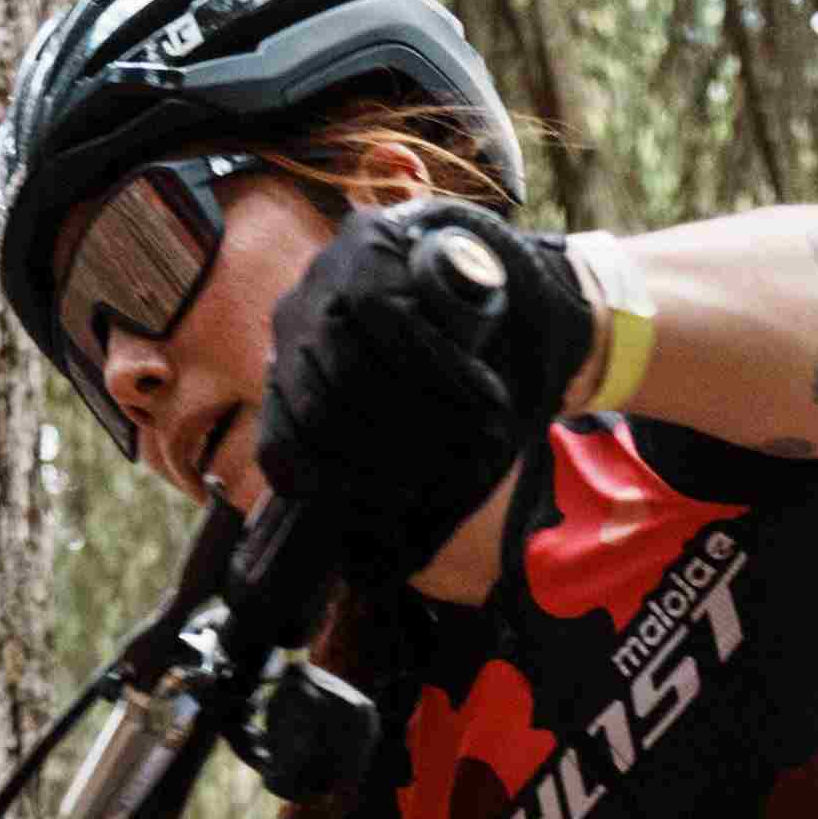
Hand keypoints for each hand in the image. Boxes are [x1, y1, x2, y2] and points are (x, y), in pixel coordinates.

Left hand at [256, 201, 592, 584]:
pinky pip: (384, 317)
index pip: (282, 448)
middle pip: (316, 409)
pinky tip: (473, 383)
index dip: (340, 485)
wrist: (535, 312)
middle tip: (452, 464)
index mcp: (294, 381)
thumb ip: (401, 509)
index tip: (401, 499)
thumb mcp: (435, 458)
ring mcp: (322, 278)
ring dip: (415, 409)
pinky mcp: (368, 242)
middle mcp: (294, 326)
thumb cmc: (477, 396)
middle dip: (391, 451)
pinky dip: (434, 363)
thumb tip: (368, 576)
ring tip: (472, 424)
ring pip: (344, 366)